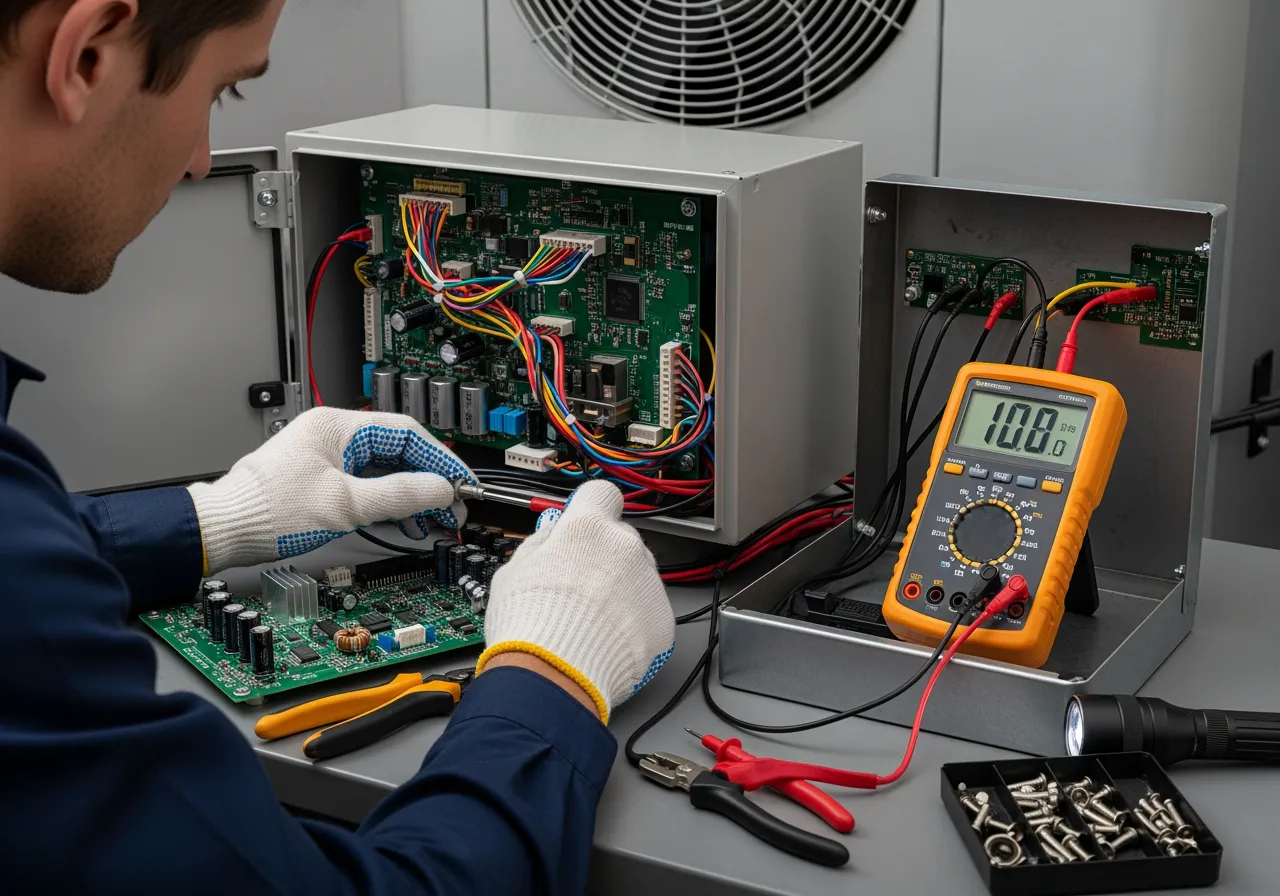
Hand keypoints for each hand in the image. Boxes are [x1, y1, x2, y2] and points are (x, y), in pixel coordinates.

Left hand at [188, 407, 475, 572]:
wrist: (222, 531)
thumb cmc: (267, 512)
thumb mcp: (344, 505)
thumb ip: (399, 494)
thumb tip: (440, 489)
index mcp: (337, 426)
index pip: (408, 432)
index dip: (440, 459)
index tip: (461, 483)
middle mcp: (333, 435)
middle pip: (399, 451)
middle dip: (429, 481)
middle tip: (452, 507)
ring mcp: (327, 457)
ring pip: (385, 469)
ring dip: (412, 494)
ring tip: (433, 518)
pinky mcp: (321, 479)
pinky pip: (368, 483)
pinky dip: (390, 501)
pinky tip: (404, 519)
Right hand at [477, 481, 675, 723]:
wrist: (553, 677)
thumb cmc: (529, 627)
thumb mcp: (513, 570)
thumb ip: (541, 544)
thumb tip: (552, 536)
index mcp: (587, 528)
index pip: (601, 494)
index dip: (590, 509)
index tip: (583, 524)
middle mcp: (625, 548)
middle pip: (620, 539)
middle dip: (603, 556)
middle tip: (578, 586)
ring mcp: (648, 583)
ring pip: (638, 575)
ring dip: (620, 590)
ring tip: (590, 621)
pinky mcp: (662, 619)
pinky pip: (649, 610)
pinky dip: (633, 622)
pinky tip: (606, 638)